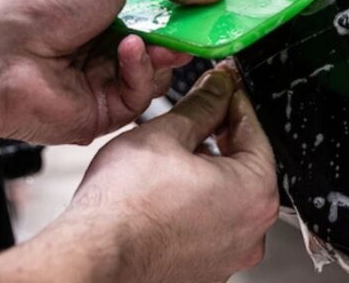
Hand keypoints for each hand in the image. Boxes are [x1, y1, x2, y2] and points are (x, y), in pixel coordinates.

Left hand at [0, 0, 221, 144]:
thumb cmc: (31, 6)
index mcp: (103, 3)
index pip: (162, 2)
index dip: (189, 1)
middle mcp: (105, 41)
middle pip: (168, 39)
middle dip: (185, 30)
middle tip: (202, 22)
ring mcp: (104, 79)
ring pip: (161, 70)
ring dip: (162, 52)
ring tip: (150, 39)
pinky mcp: (103, 113)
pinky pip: (142, 97)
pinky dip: (141, 73)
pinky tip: (126, 55)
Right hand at [0, 65, 278, 282]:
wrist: (93, 256)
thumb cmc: (124, 207)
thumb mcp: (166, 134)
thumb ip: (202, 105)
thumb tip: (218, 86)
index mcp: (255, 192)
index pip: (254, 128)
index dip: (233, 98)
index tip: (222, 84)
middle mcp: (252, 230)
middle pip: (243, 163)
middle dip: (218, 134)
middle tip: (193, 112)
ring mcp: (230, 254)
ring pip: (226, 195)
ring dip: (205, 171)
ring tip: (169, 156)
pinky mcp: (206, 269)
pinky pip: (210, 225)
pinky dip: (194, 205)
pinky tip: (165, 192)